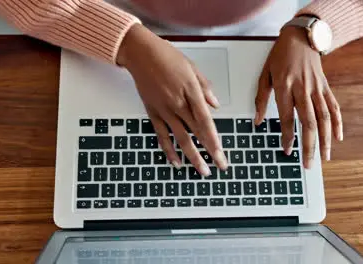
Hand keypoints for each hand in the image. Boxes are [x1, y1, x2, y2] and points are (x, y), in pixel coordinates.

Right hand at [117, 24, 227, 175]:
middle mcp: (178, 104)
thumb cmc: (167, 57)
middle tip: (219, 166)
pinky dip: (169, 150)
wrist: (141, 54)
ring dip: (192, 156)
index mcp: (191, 92)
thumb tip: (215, 104)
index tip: (221, 153)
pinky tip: (176, 162)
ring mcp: (164, 110)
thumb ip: (205, 88)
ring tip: (202, 170)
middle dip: (210, 152)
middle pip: (197, 133)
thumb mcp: (192, 67)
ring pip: (180, 138)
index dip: (214, 139)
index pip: (206, 121)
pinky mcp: (153, 112)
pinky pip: (162, 135)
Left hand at [255, 27, 342, 168]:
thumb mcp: (265, 74)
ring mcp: (317, 89)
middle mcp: (303, 89)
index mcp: (285, 87)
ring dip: (325, 140)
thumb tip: (255, 121)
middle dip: (309, 146)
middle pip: (308, 122)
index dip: (287, 136)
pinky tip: (337, 138)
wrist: (302, 37)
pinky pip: (334, 107)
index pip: (287, 117)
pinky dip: (337, 123)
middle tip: (308, 164)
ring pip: (324, 118)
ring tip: (325, 157)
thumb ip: (260, 99)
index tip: (287, 151)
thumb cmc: (280, 56)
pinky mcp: (326, 87)